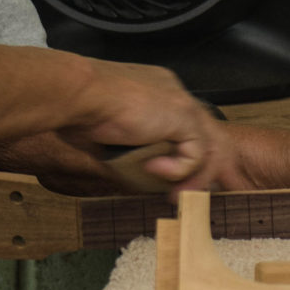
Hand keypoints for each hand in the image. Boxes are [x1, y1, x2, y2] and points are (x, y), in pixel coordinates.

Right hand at [58, 58, 231, 190]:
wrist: (77, 93)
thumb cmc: (78, 111)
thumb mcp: (109, 136)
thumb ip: (129, 151)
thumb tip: (132, 174)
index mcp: (156, 92)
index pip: (186, 125)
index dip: (187, 154)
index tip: (180, 178)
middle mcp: (173, 92)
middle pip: (208, 133)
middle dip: (211, 168)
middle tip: (201, 195)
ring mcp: (180, 102)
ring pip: (208, 146)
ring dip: (195, 178)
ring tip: (175, 197)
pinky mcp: (182, 115)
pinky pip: (195, 153)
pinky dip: (178, 169)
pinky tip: (152, 168)